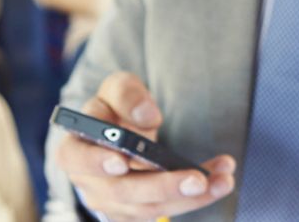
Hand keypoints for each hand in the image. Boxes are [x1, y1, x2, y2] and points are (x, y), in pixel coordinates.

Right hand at [56, 72, 235, 220]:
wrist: (119, 134)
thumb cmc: (114, 110)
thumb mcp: (116, 89)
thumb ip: (127, 94)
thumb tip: (147, 117)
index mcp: (74, 149)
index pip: (77, 158)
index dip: (97, 162)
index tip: (124, 161)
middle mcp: (90, 182)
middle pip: (122, 191)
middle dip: (162, 187)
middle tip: (197, 180)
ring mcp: (112, 202)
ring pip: (149, 208)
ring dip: (190, 197)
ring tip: (224, 180)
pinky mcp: (135, 211)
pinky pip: (165, 210)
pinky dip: (195, 199)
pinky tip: (221, 182)